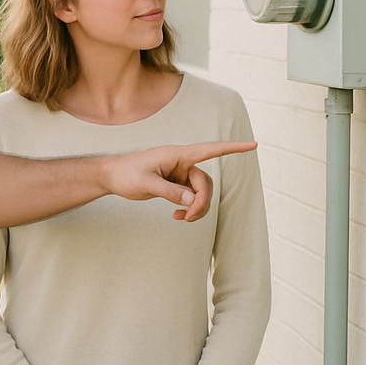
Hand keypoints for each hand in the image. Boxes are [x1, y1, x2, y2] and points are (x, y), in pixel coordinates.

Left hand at [104, 141, 257, 220]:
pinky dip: (188, 209)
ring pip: (200, 192)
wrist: (112, 176)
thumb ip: (170, 192)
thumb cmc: (126, 174)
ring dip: (196, 208)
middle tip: (188, 218)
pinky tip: (178, 217)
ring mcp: (180, 174)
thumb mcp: (146, 183)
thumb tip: (192, 201)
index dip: (232, 148)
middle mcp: (182, 163)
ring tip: (181, 219)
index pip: (210, 150)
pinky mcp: (176, 185)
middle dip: (201, 202)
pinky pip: (191, 198)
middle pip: (205, 182)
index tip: (253, 145)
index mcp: (177, 155)